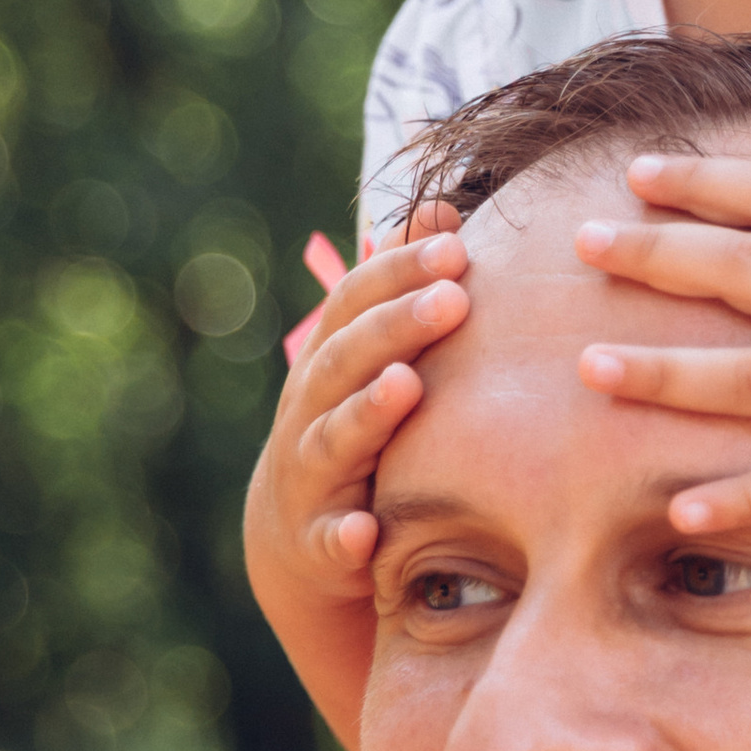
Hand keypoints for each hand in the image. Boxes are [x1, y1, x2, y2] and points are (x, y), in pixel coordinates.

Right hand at [245, 211, 469, 601]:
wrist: (295, 533)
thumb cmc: (355, 423)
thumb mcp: (371, 355)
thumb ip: (403, 287)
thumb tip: (442, 209)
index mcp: (329, 357)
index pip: (354, 301)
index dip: (398, 270)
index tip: (456, 244)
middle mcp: (310, 407)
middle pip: (348, 358)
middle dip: (397, 327)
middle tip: (452, 299)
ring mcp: (309, 474)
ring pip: (334, 437)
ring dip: (369, 412)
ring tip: (406, 387)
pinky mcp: (316, 541)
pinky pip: (328, 540)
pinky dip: (343, 536)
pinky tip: (364, 532)